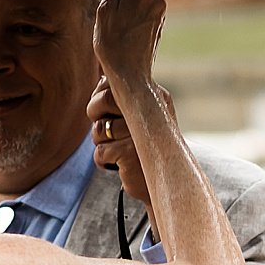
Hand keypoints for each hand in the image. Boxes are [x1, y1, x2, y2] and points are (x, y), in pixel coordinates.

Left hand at [87, 77, 170, 211]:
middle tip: (103, 129)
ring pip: (99, 128)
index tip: (103, 109)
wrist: (170, 187)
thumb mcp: (141, 120)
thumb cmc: (149, 150)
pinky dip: (103, 161)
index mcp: (157, 97)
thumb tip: (102, 78)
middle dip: (94, 112)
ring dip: (100, 142)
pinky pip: (100, 151)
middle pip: (105, 98)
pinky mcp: (130, 153)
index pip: (116, 82)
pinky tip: (120, 165)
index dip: (100, 95)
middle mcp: (152, 111)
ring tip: (118, 150)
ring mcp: (142, 133)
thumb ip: (123, 100)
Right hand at [92, 0, 165, 90]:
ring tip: (115, 25)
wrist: (130, 75)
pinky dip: (132, 16)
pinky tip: (124, 33)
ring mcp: (159, 12)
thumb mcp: (106, 9)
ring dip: (125, 4)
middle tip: (108, 11)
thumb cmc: (113, 43)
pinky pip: (142, 10)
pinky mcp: (158, 24)